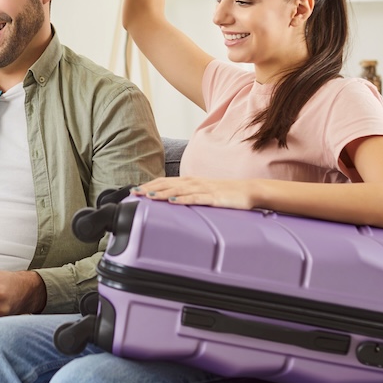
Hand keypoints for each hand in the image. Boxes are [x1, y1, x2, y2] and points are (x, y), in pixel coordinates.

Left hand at [132, 175, 255, 209]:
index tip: (134, 191)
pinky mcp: (214, 198)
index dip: (149, 185)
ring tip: (148, 196)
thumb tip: (170, 201)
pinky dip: (183, 199)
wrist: (248, 190)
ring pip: (179, 190)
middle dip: (150, 189)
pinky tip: (174, 202)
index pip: (165, 181)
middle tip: (134, 193)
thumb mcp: (203, 192)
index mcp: (190, 181)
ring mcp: (204, 189)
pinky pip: (196, 198)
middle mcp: (194, 182)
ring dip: (162, 193)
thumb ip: (187, 195)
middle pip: (168, 184)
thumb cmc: (224, 193)